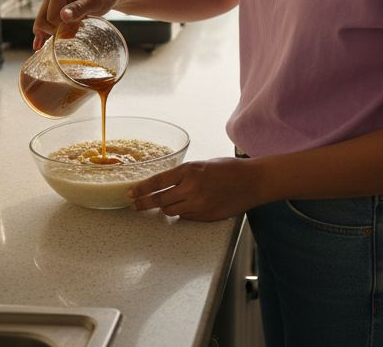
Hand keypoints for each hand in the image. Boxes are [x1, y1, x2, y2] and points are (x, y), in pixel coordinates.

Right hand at [31, 0, 123, 49]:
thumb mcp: (96, 0)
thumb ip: (79, 7)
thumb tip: (63, 16)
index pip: (51, 17)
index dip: (62, 28)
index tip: (78, 28)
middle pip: (42, 21)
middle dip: (57, 31)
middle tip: (75, 32)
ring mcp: (50, 0)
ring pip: (41, 24)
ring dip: (53, 33)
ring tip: (71, 32)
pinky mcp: (52, 7)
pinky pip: (42, 23)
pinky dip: (42, 34)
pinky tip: (39, 46)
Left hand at [128, 158, 258, 221]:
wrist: (252, 181)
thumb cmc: (229, 169)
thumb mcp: (202, 164)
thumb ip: (184, 175)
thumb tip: (166, 185)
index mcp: (189, 171)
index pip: (157, 182)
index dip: (141, 189)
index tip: (130, 193)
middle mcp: (191, 188)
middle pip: (159, 201)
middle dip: (144, 204)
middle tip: (135, 206)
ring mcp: (198, 204)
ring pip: (170, 211)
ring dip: (165, 208)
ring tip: (166, 204)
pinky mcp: (205, 216)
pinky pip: (185, 217)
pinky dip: (182, 212)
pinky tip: (188, 206)